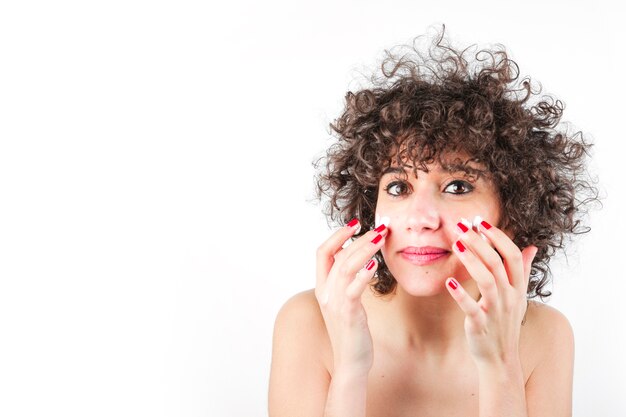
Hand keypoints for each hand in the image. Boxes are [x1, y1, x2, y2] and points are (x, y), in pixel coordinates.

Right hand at [315, 219, 387, 374]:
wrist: (350, 363)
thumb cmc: (352, 332)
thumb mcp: (345, 303)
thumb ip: (346, 283)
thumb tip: (359, 260)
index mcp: (322, 288)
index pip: (322, 252)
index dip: (337, 235)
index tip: (355, 224)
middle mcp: (325, 293)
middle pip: (338, 255)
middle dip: (359, 238)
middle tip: (380, 227)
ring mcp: (335, 303)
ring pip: (345, 267)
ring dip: (364, 249)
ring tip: (381, 237)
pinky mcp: (348, 314)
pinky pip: (353, 289)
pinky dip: (363, 274)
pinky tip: (376, 264)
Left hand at [445, 218, 538, 367]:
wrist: (500, 359)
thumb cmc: (505, 324)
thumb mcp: (518, 297)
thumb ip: (523, 271)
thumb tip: (532, 247)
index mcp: (517, 288)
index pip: (513, 256)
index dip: (498, 237)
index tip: (480, 221)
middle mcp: (509, 297)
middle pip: (497, 263)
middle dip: (479, 242)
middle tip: (461, 225)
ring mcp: (496, 311)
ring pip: (487, 281)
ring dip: (471, 260)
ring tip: (456, 244)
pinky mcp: (480, 325)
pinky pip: (471, 308)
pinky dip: (460, 295)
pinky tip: (449, 281)